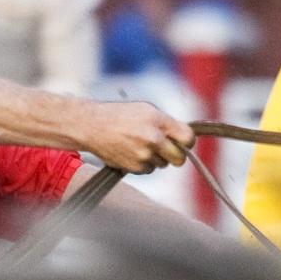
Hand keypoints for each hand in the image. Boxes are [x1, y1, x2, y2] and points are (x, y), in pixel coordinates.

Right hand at [79, 101, 195, 173]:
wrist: (92, 126)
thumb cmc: (119, 115)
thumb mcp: (146, 110)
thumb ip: (167, 124)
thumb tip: (184, 137)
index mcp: (159, 121)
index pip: (188, 139)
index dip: (187, 143)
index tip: (182, 143)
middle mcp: (154, 138)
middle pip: (179, 158)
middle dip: (174, 156)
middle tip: (165, 150)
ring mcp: (144, 154)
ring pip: (162, 164)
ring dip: (155, 158)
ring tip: (138, 146)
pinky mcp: (134, 166)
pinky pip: (148, 170)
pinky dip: (142, 164)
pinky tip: (130, 152)